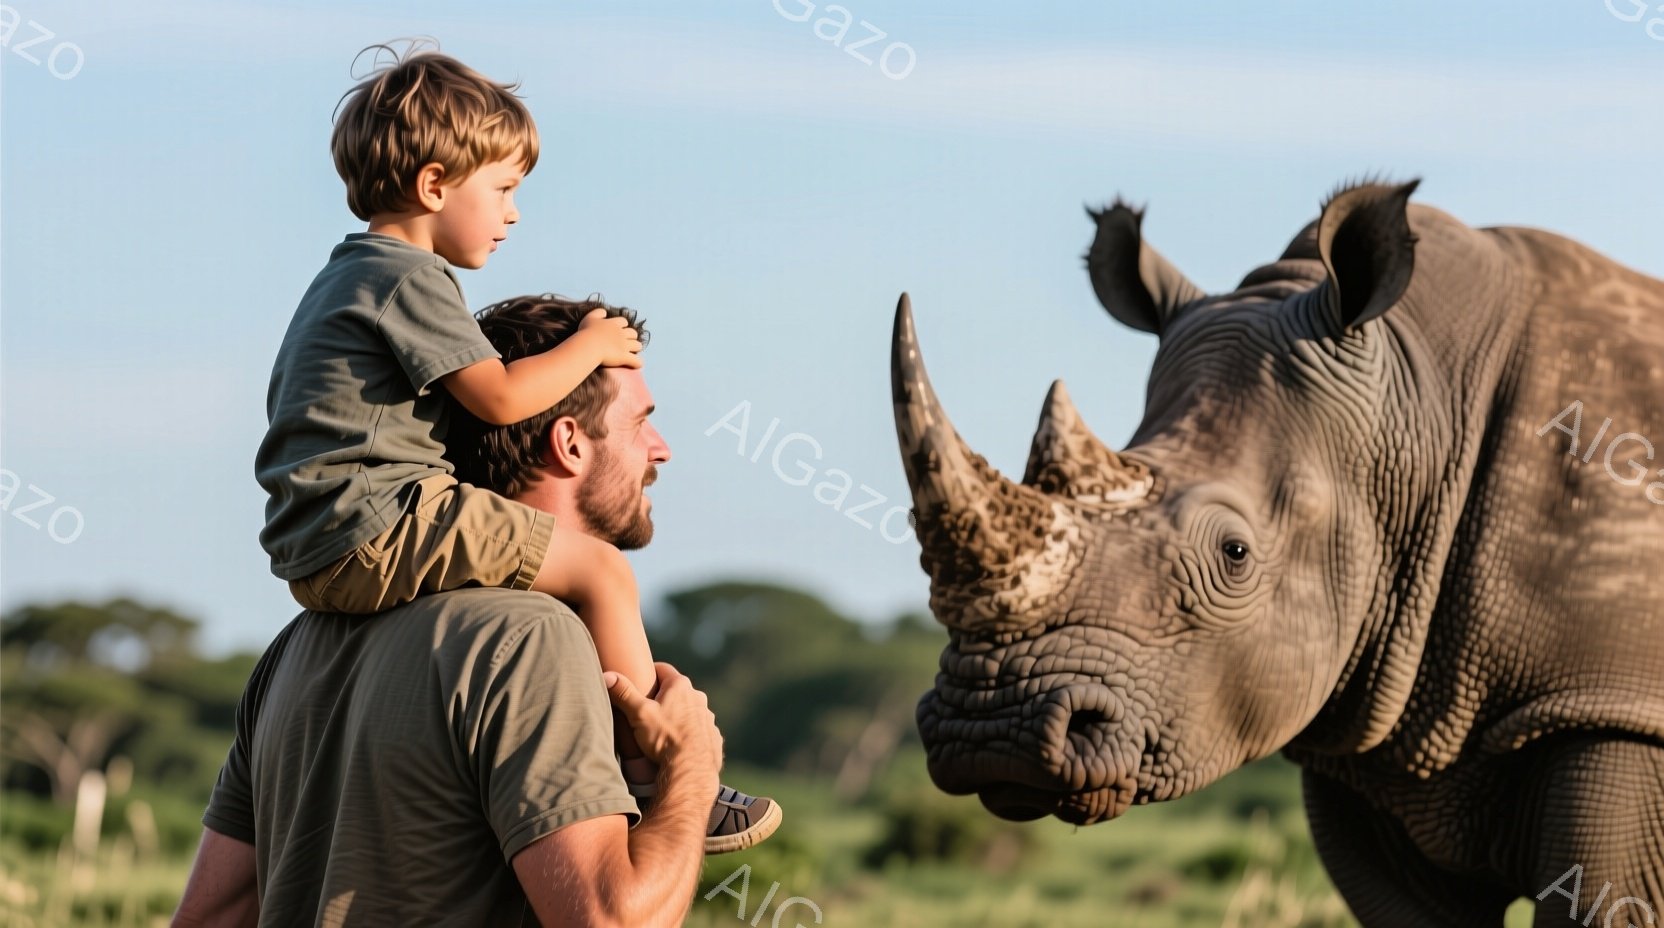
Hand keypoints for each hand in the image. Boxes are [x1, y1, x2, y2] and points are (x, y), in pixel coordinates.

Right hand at [578, 308, 643, 368]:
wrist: (588, 345)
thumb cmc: (587, 332)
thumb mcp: (590, 318)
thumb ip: (597, 313)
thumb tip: (604, 312)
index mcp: (613, 324)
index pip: (623, 322)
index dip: (623, 325)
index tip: (620, 329)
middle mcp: (621, 333)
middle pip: (633, 333)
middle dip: (632, 337)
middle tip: (627, 342)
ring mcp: (624, 345)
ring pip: (638, 345)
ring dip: (636, 348)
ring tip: (633, 353)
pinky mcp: (624, 357)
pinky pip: (637, 361)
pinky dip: (638, 363)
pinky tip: (636, 365)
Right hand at [605, 663, 721, 777]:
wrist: (691, 769)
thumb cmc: (664, 738)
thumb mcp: (639, 713)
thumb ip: (623, 693)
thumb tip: (607, 675)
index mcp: (680, 686)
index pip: (661, 669)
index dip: (648, 673)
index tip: (639, 682)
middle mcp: (698, 697)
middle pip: (675, 690)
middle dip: (662, 696)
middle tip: (645, 708)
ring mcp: (707, 717)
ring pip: (688, 710)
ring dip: (677, 715)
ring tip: (661, 729)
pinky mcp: (713, 735)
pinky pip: (698, 728)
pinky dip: (688, 732)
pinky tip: (677, 744)